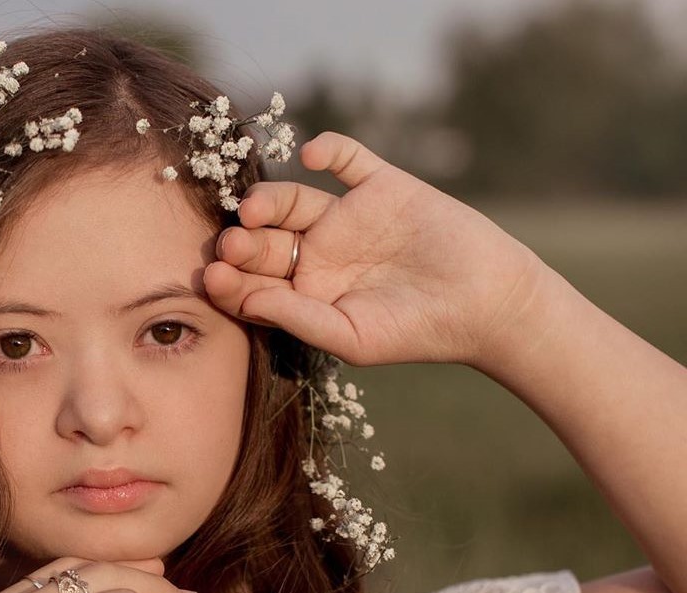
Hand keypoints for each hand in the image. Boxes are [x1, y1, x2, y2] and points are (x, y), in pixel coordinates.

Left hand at [203, 130, 549, 367]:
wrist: (486, 302)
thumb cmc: (416, 331)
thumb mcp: (351, 336)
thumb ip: (299, 318)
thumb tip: (245, 303)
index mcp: (305, 292)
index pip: (255, 284)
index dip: (231, 282)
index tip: (212, 279)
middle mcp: (317, 252)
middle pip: (265, 240)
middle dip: (243, 243)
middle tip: (228, 245)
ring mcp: (346, 217)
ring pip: (292, 199)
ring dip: (270, 200)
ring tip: (254, 209)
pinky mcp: (379, 185)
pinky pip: (346, 158)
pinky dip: (329, 149)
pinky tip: (312, 154)